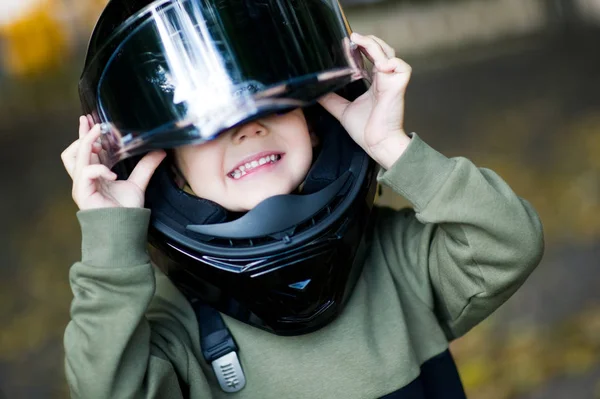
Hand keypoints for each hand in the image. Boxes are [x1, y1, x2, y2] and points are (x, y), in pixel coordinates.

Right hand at [61, 116, 165, 209]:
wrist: (124, 229)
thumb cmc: (126, 210)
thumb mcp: (139, 183)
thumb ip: (146, 166)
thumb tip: (160, 151)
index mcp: (96, 174)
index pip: (88, 151)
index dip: (89, 135)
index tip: (93, 120)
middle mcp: (85, 178)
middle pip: (75, 150)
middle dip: (82, 133)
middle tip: (88, 120)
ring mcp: (81, 185)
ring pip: (73, 157)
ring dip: (84, 143)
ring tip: (97, 134)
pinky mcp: (82, 192)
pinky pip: (86, 173)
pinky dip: (100, 170)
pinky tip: (113, 175)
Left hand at [318, 33, 411, 168]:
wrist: (376, 144)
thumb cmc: (366, 130)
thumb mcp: (343, 110)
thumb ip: (331, 100)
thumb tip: (317, 91)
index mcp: (375, 82)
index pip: (372, 56)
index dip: (362, 46)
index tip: (347, 43)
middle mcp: (385, 79)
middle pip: (382, 50)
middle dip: (368, 40)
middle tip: (352, 37)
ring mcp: (392, 82)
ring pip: (390, 54)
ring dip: (375, 45)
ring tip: (359, 40)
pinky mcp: (398, 87)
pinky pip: (402, 67)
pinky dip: (392, 62)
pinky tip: (379, 64)